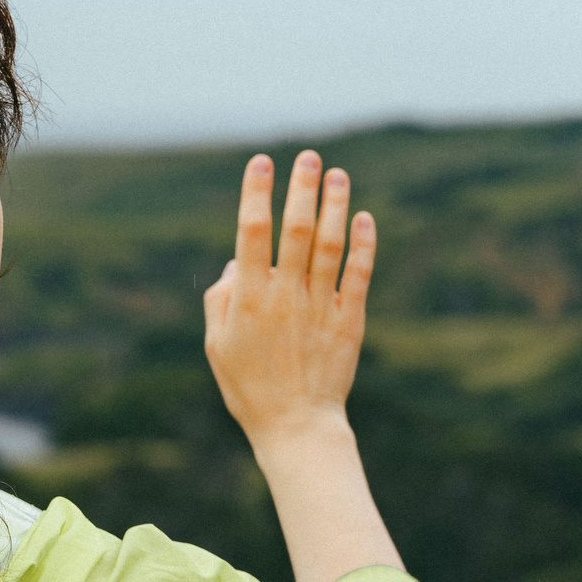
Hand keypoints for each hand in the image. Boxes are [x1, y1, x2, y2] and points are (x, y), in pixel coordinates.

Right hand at [201, 150, 374, 446]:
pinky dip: (363, 245)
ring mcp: (320, 306)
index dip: (256, 193)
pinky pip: (357, 275)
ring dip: (335, 206)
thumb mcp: (217, 345)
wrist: (297, 426)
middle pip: (297, 229)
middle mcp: (286, 295)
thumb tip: (237, 261)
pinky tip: (364, 218)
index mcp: (249, 298)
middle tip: (308, 156)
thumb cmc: (248, 386)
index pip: (252, 232)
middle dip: (302, 188)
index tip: (261, 162)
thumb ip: (221, 299)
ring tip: (338, 174)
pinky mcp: (348, 321)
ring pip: (331, 245)